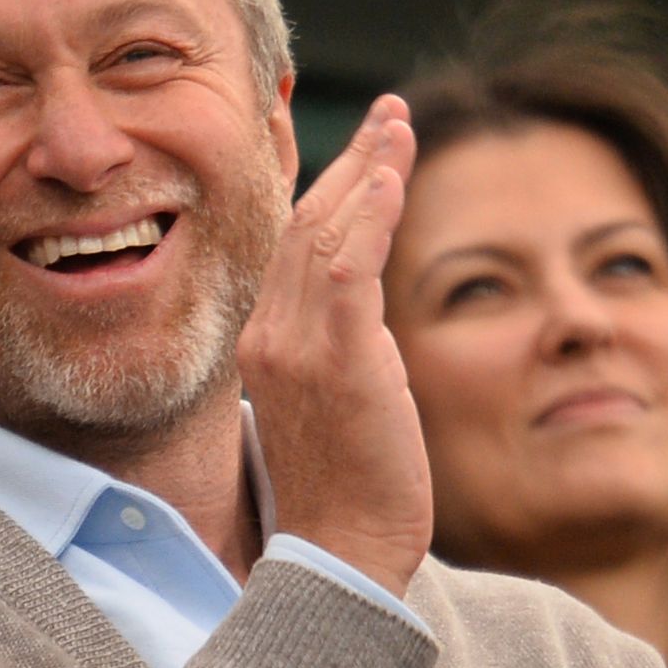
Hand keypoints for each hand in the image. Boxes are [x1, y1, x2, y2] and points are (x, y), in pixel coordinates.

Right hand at [237, 95, 430, 591]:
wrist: (340, 554)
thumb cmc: (345, 494)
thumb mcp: (332, 406)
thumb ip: (342, 353)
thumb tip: (367, 325)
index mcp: (266, 345)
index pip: (294, 247)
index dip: (330, 190)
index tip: (364, 148)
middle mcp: (270, 335)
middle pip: (307, 225)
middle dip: (352, 162)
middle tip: (391, 114)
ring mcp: (298, 346)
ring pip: (327, 233)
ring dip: (369, 170)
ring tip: (401, 124)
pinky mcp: (338, 358)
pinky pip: (350, 266)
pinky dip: (370, 214)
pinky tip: (393, 174)